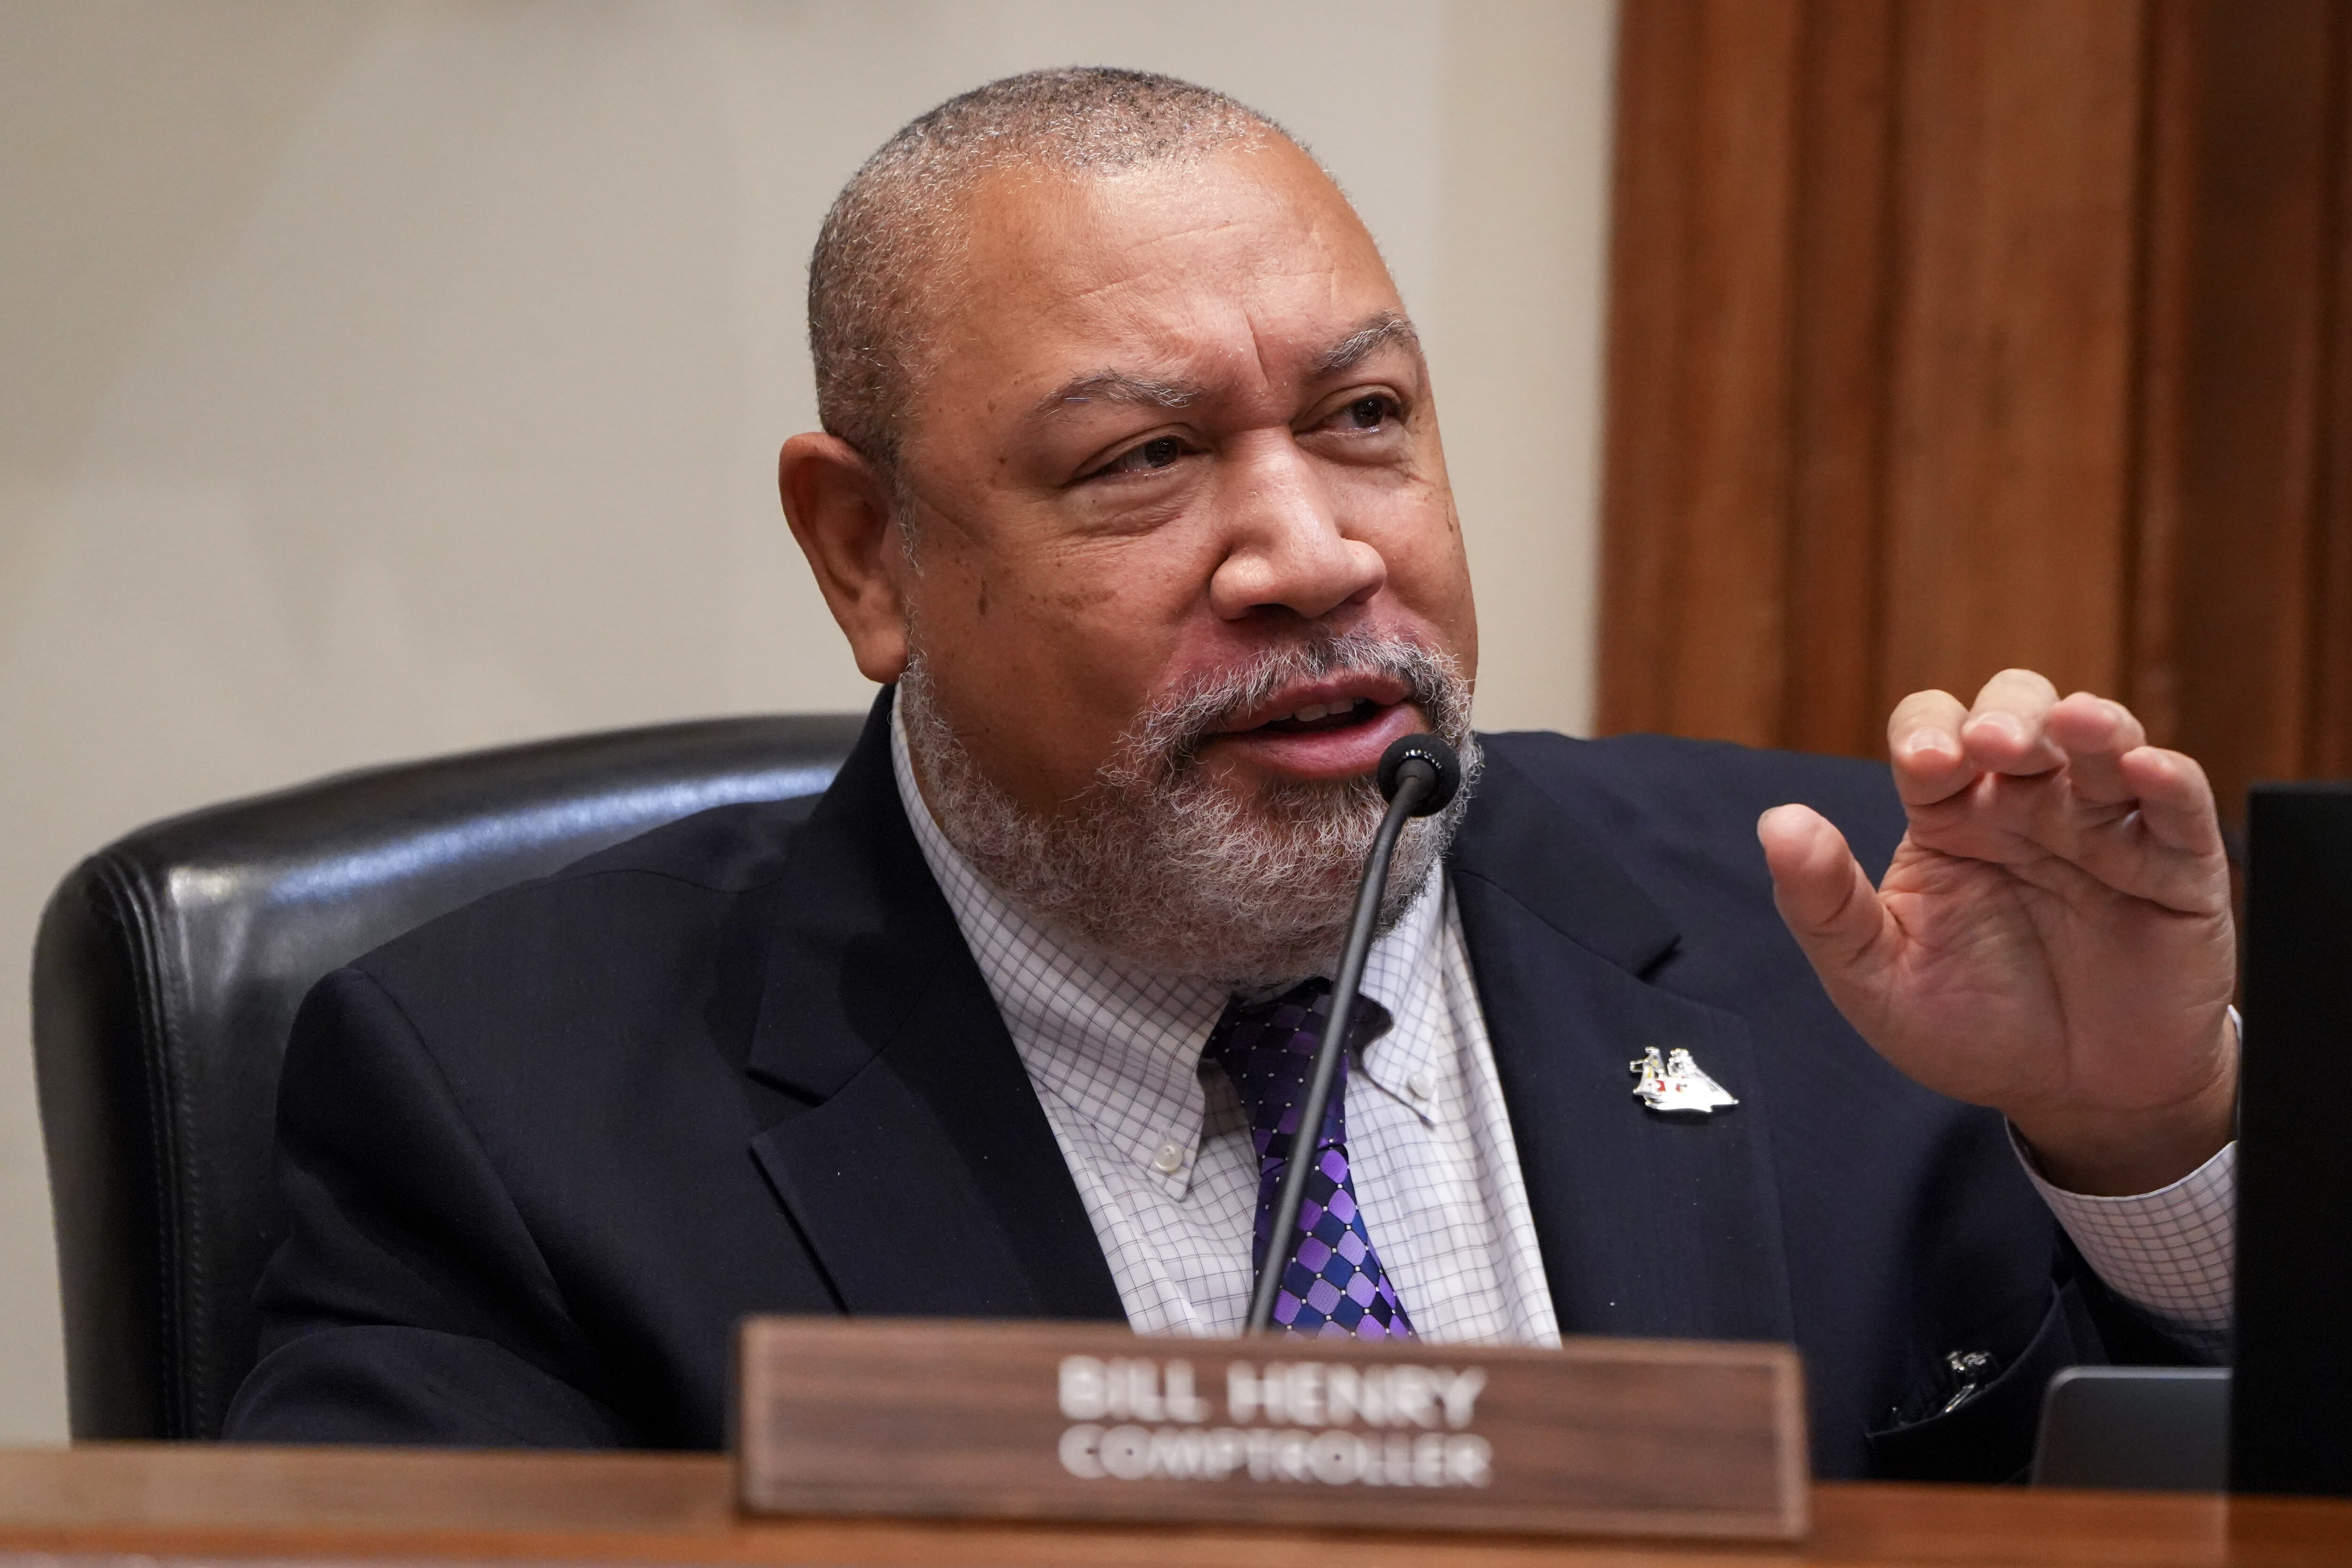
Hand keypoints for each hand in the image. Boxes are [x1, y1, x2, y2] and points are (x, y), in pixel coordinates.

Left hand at [1758, 669, 2237, 1195]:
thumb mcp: (1875, 976)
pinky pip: (2178, 806)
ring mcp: (2104, 830)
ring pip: (2102, 742)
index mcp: (1949, 819)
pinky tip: (2144, 767)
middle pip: (2018, 713)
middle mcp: (2026, 807)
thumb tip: (1776, 824)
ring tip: (2074, 727)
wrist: (2071, 1099)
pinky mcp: (2177, 869)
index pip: (1932, 738)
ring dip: (2091, 723)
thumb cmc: (1969, 1027)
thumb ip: (1823, 902)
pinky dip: (2166, 777)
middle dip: (2007, 713)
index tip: (1924, 765)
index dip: (1928, 734)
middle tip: (1992, 747)